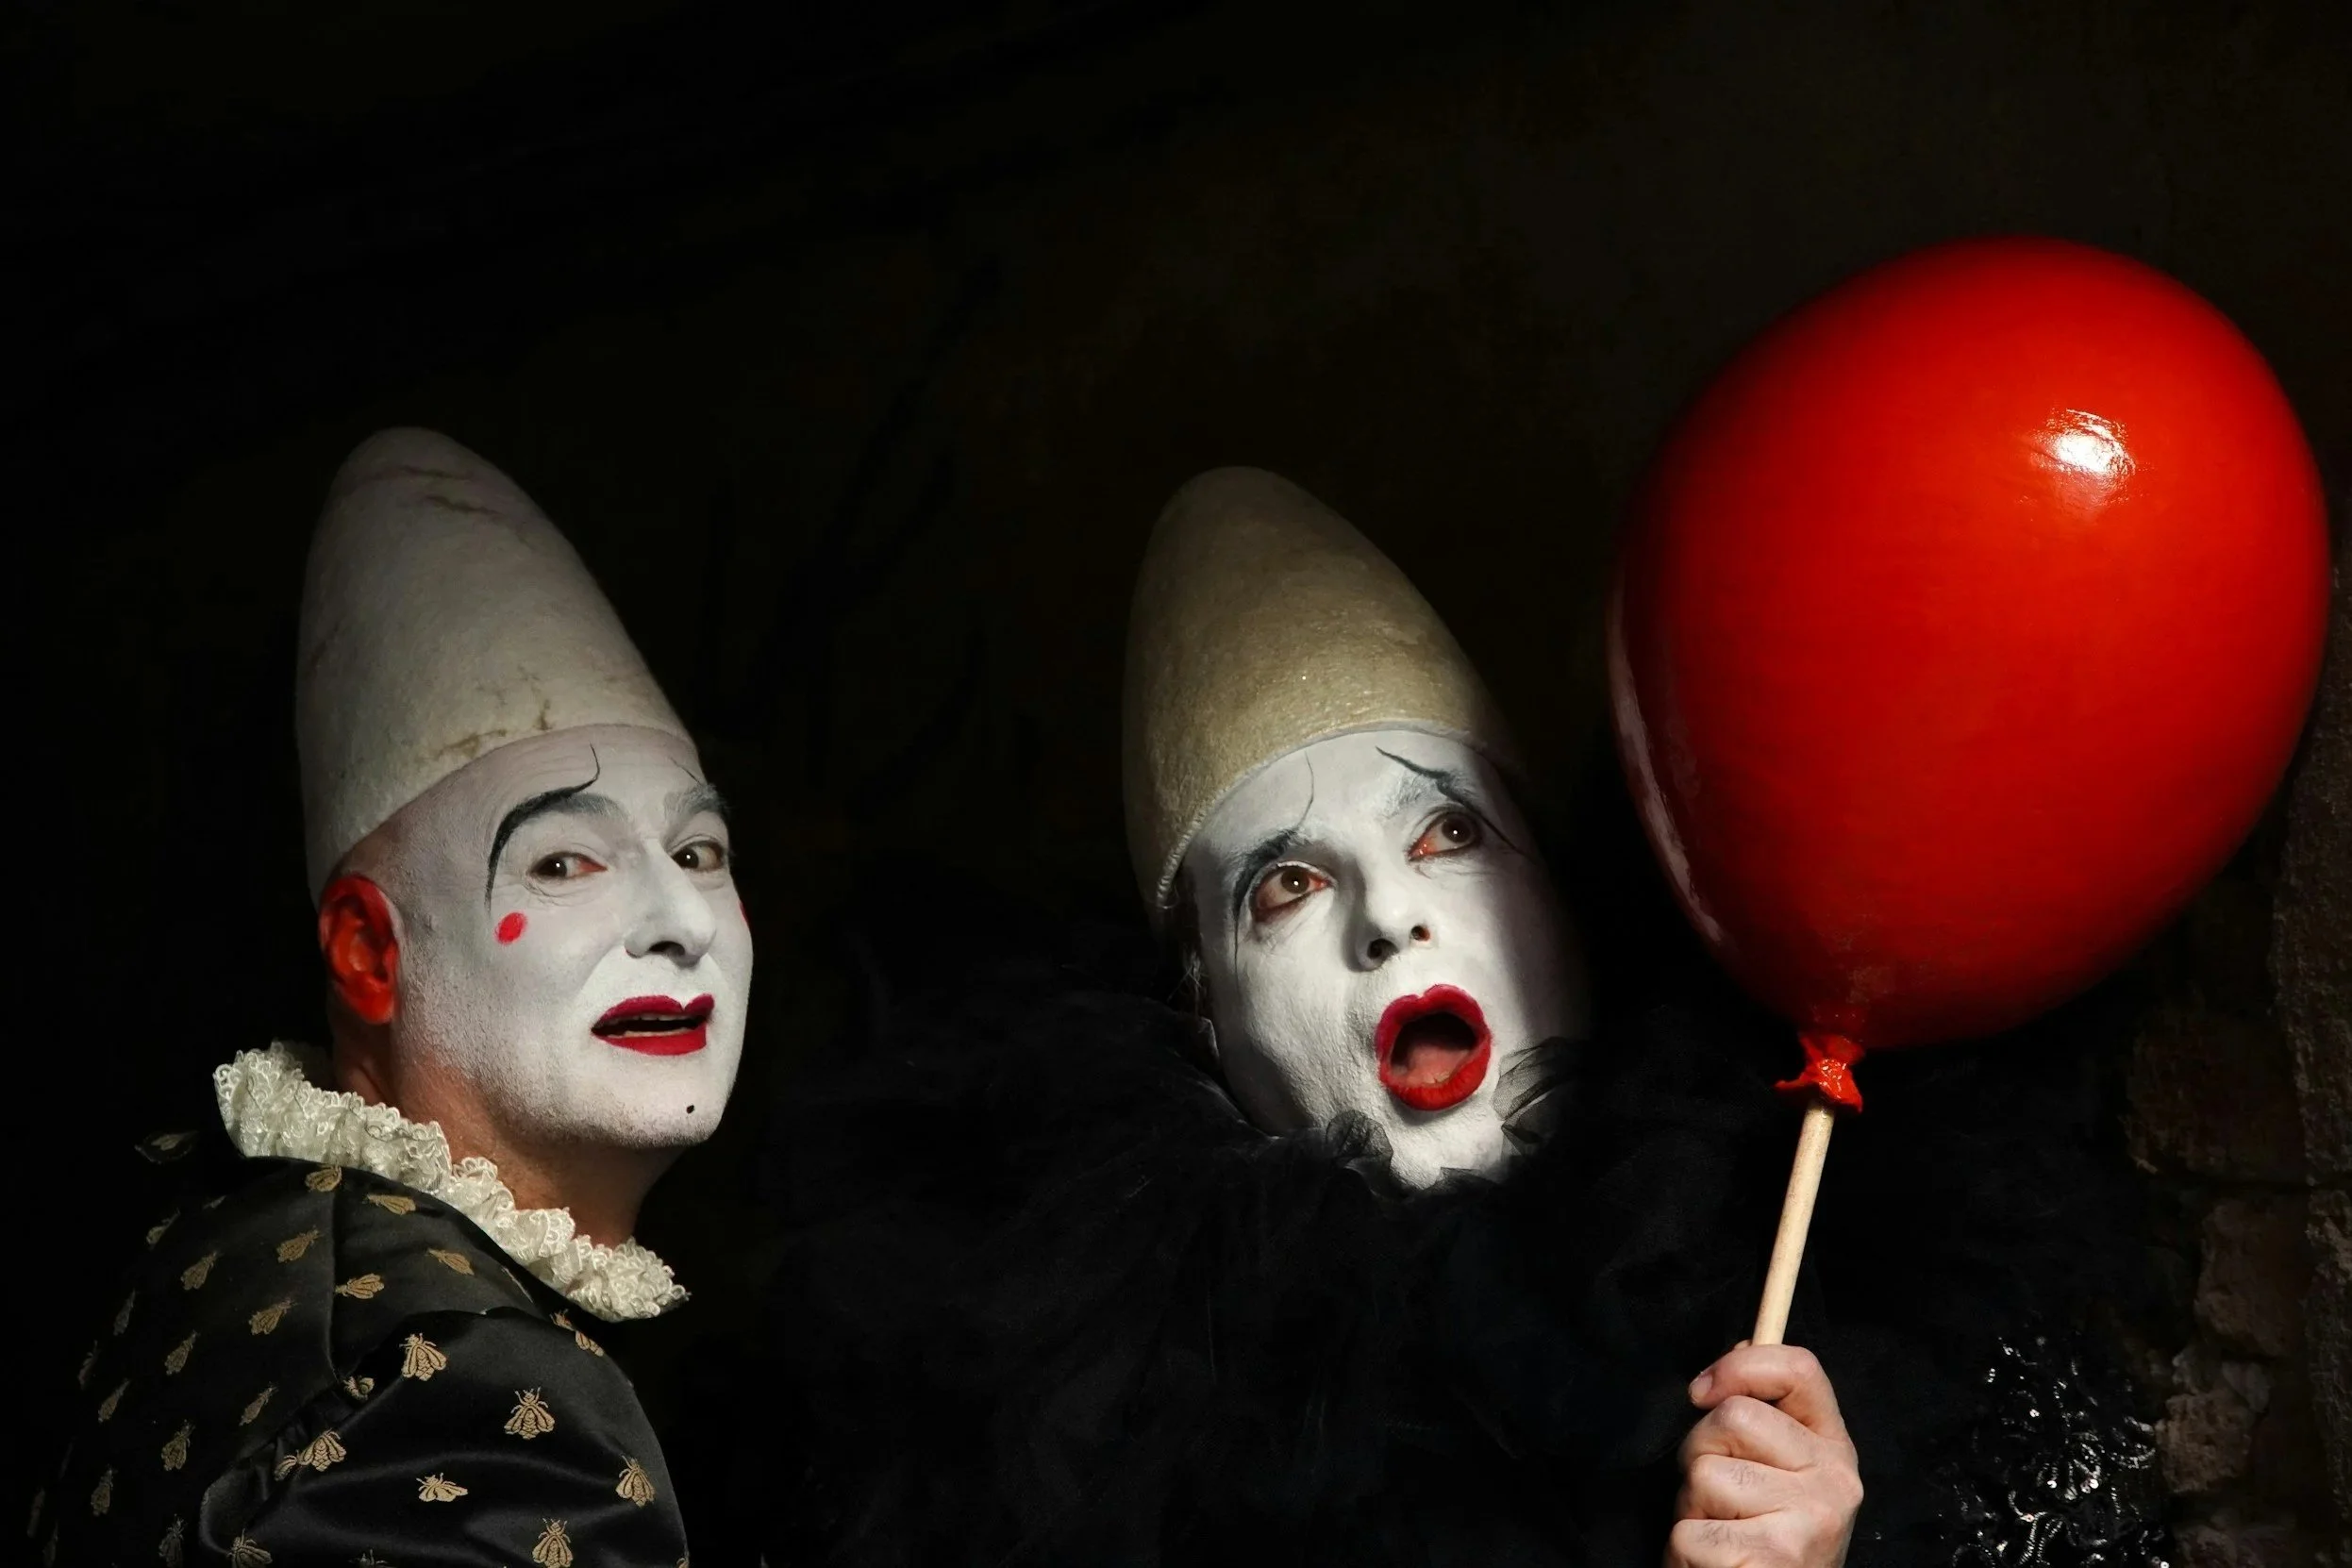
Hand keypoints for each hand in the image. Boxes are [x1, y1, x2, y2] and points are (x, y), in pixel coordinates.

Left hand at [1666, 1342, 1861, 1567]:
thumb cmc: (1764, 1538)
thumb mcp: (1777, 1472)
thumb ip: (1764, 1415)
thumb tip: (1740, 1347)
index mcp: (1835, 1450)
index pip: (1799, 1369)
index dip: (1740, 1366)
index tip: (1701, 1392)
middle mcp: (1834, 1482)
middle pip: (1733, 1417)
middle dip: (1701, 1454)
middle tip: (1715, 1497)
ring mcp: (1808, 1523)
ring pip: (1704, 1475)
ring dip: (1691, 1508)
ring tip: (1719, 1533)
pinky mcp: (1773, 1560)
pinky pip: (1689, 1533)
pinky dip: (1684, 1553)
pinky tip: (1714, 1563)